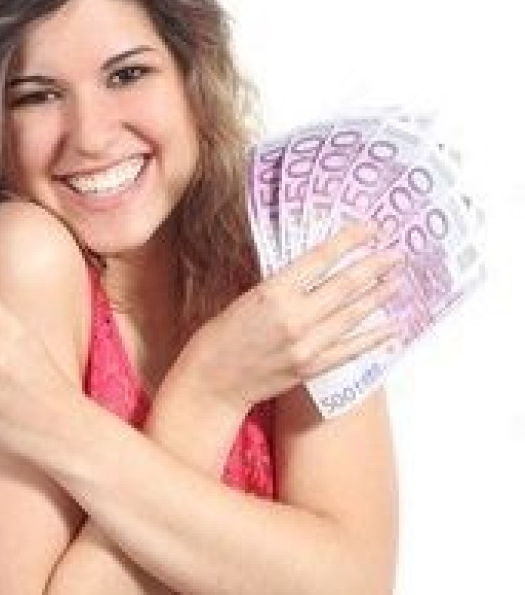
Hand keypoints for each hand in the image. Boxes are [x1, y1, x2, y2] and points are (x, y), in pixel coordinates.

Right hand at [183, 222, 402, 410]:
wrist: (213, 380)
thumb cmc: (221, 335)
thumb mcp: (246, 297)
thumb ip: (281, 285)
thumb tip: (313, 269)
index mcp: (273, 292)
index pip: (320, 259)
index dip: (349, 241)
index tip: (370, 229)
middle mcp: (294, 317)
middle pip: (344, 285)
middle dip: (374, 266)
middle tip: (395, 254)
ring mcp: (306, 345)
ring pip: (352, 315)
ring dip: (378, 296)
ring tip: (397, 281)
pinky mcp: (312, 368)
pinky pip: (350, 350)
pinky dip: (373, 338)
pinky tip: (392, 327)